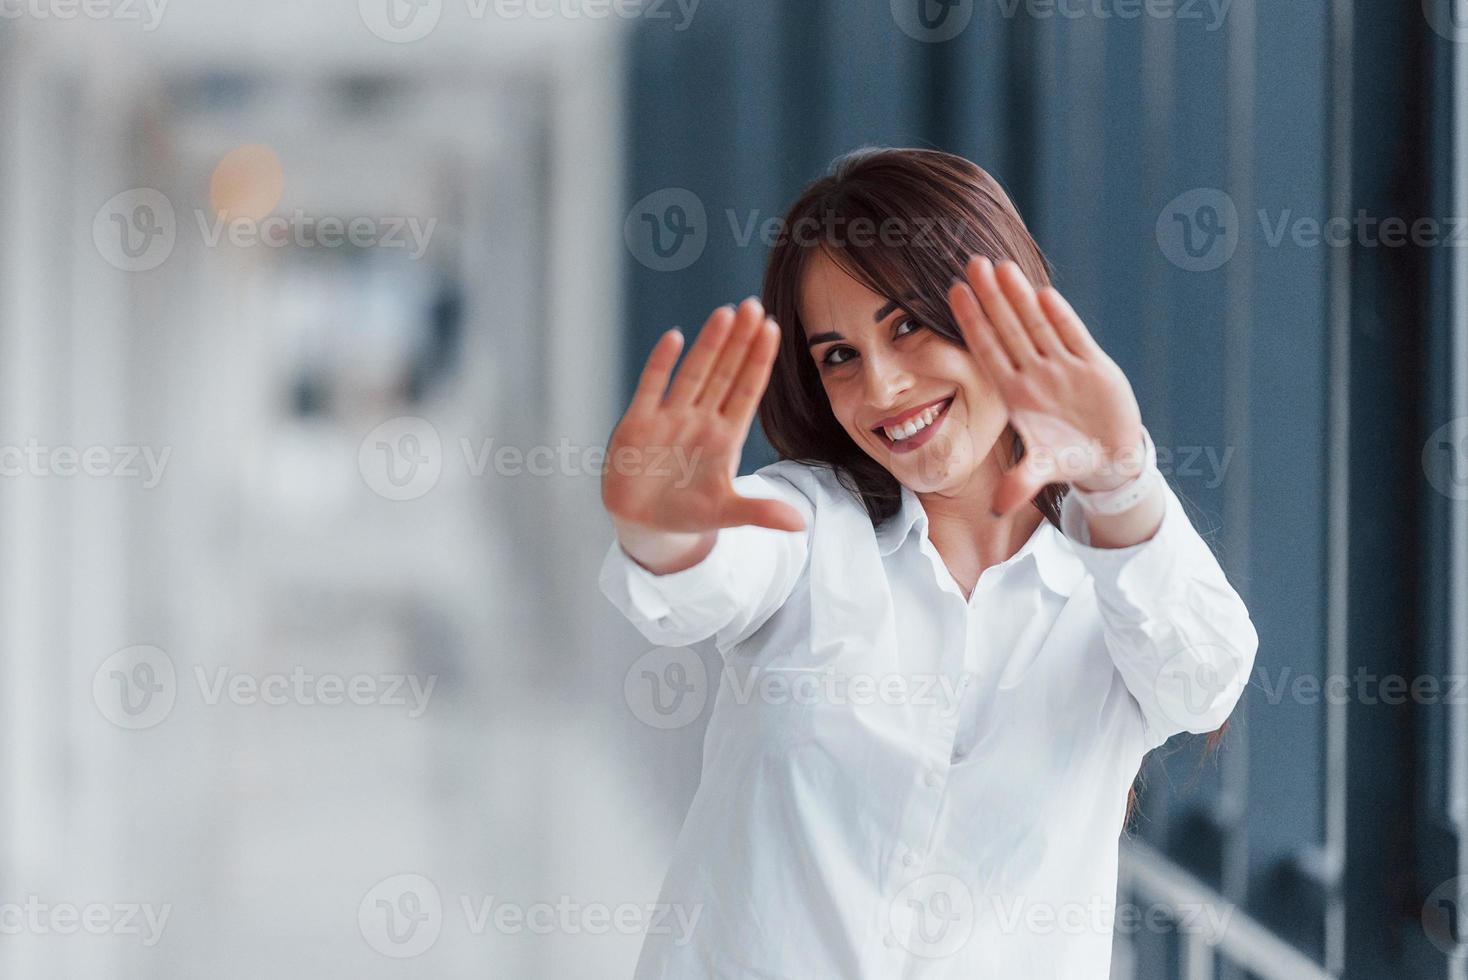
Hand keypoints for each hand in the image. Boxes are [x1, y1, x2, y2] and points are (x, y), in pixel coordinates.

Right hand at [602, 297, 806, 538]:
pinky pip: (651, 388)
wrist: (645, 523)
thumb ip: (760, 513)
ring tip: (725, 312)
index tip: (772, 329)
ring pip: (693, 374)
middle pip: (724, 373)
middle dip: (739, 340)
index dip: (759, 361)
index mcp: (725, 437)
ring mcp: (669, 419)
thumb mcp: (727, 513)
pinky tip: (674, 337)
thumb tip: (801, 525)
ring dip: (708, 345)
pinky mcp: (638, 424)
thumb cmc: (688, 512)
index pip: (747, 391)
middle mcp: (700, 421)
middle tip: (755, 305)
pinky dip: (660, 364)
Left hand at [946, 256, 1144, 517]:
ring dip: (1019, 296)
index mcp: (1017, 394)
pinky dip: (1060, 317)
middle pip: (1008, 328)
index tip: (953, 294)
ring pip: (1037, 325)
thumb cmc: (1068, 457)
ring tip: (1000, 265)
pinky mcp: (1094, 367)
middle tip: (970, 262)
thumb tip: (1000, 506)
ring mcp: (1064, 367)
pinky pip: (1073, 336)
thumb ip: (1022, 482)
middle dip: (990, 297)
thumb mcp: (1042, 470)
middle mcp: (1036, 374)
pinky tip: (1043, 293)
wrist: (1108, 457)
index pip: (988, 350)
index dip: (972, 322)